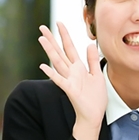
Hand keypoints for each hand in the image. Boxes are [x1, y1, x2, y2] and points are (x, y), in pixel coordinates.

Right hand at [37, 23, 106, 139]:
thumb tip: (89, 44)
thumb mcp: (97, 75)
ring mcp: (69, 80)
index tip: (59, 23)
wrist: (93, 116)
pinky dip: (51, 73)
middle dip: (51, 39)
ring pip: (57, 62)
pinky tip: (43, 66)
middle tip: (42, 27)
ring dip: (49, 51)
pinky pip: (59, 80)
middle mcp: (71, 72)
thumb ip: (92, 60)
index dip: (65, 35)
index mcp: (78, 68)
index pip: (70, 48)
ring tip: (41, 40)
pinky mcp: (70, 89)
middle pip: (59, 52)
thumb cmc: (95, 98)